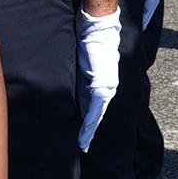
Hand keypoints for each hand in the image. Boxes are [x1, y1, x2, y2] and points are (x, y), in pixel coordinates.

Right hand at [75, 10, 120, 150]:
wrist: (98, 32)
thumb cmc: (90, 44)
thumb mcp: (83, 64)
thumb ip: (80, 76)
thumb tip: (71, 85)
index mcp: (100, 83)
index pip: (93, 108)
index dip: (88, 122)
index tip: (84, 134)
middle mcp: (106, 88)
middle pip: (96, 115)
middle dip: (89, 132)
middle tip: (84, 146)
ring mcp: (106, 88)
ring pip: (97, 116)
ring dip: (90, 131)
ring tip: (84, 144)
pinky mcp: (103, 87)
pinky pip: (97, 110)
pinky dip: (91, 122)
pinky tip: (87, 134)